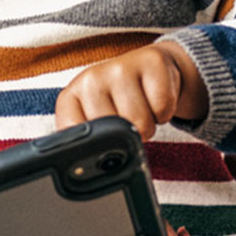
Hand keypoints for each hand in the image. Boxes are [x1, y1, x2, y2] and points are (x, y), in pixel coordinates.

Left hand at [55, 43, 206, 137]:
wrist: (149, 67)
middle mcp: (90, 79)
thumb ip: (88, 144)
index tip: (105, 142)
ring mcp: (119, 67)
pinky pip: (163, 108)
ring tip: (141, 108)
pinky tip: (155, 98)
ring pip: (142, 124)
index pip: (77, 137)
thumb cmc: (118, 100)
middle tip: (127, 119)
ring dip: (149, 125)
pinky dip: (165, 112)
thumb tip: (84, 174)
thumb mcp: (94, 121)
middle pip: (116, 133)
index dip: (98, 148)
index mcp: (70, 98)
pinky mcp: (150, 61)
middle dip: (127, 135)